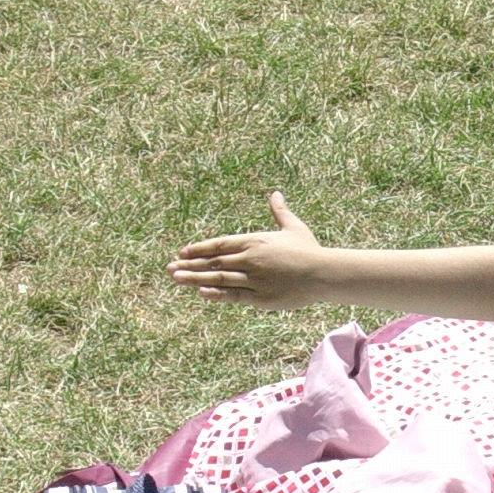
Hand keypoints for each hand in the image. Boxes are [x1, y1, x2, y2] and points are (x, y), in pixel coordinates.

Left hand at [168, 191, 322, 307]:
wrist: (324, 273)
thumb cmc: (309, 250)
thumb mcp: (294, 228)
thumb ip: (280, 212)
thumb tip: (275, 194)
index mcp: (255, 241)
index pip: (220, 244)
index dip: (199, 248)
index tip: (182, 252)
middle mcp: (250, 259)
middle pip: (214, 262)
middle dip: (190, 265)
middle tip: (169, 267)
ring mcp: (255, 279)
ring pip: (219, 279)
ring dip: (195, 279)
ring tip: (177, 279)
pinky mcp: (261, 298)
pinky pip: (234, 296)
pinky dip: (217, 294)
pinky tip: (202, 293)